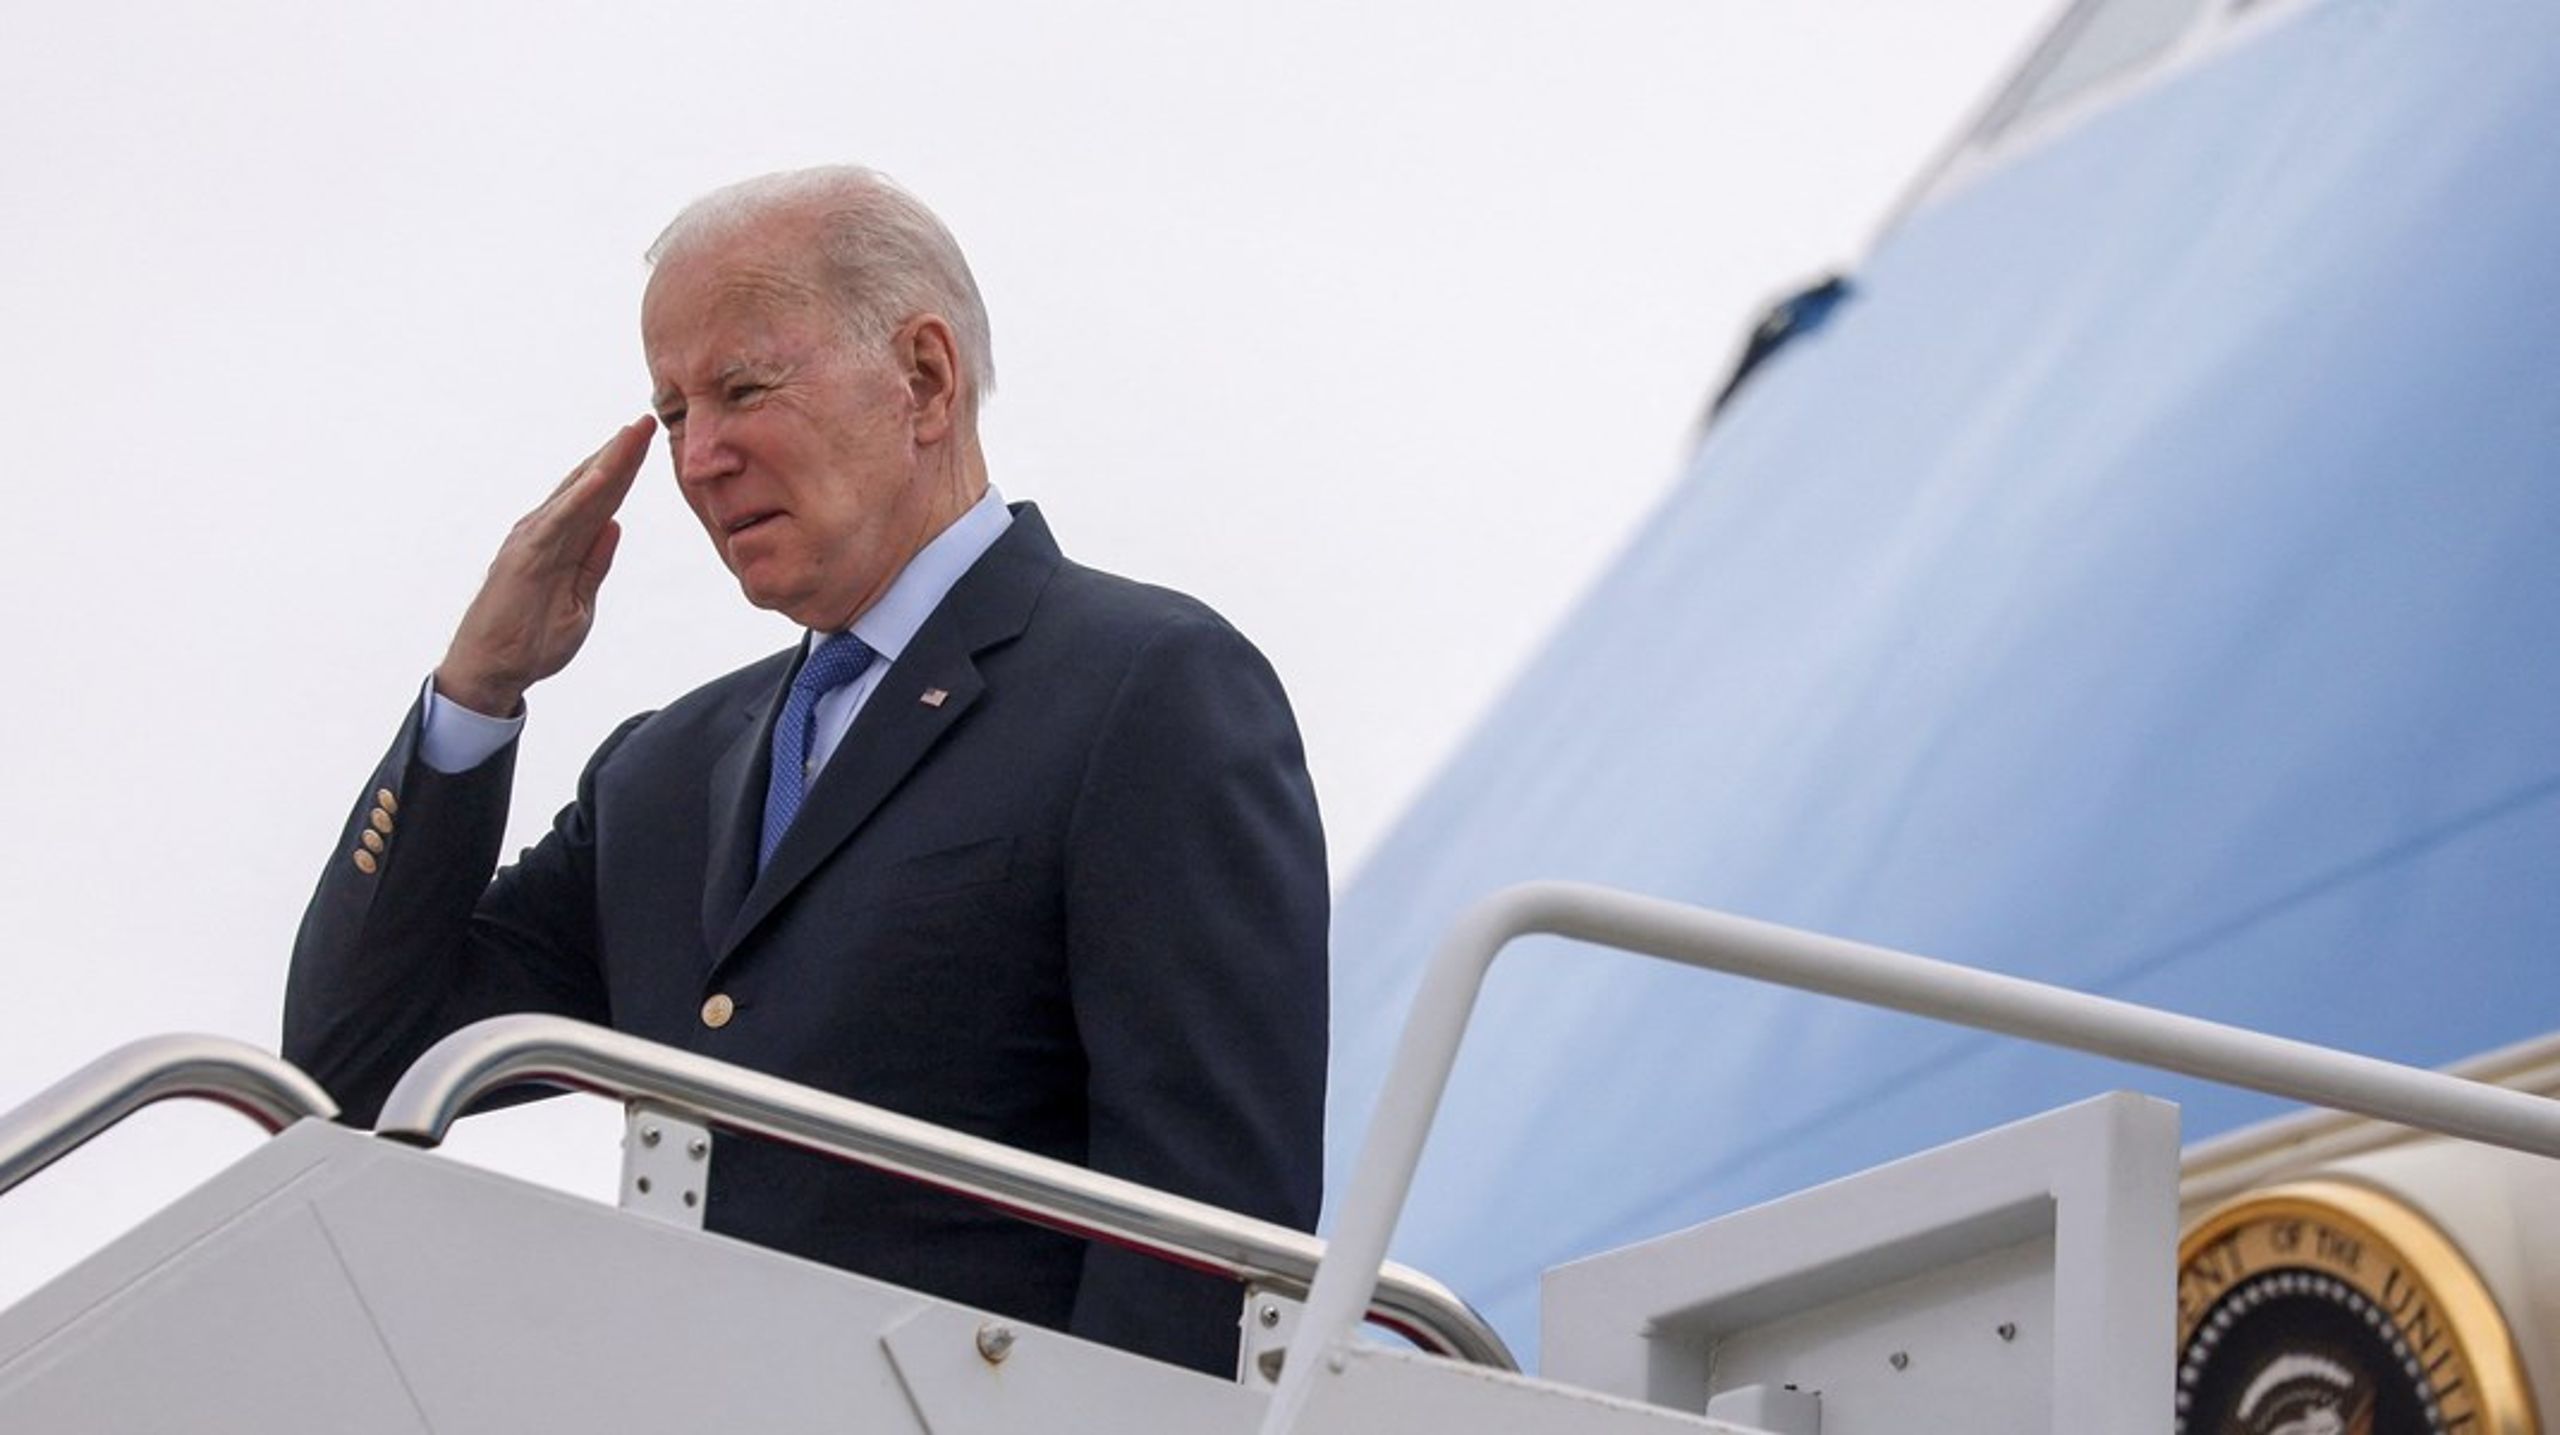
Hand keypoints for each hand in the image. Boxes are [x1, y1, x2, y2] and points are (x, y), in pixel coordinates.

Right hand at [433, 416, 655, 716]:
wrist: (494, 671)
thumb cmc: (532, 640)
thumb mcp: (580, 601)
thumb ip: (595, 563)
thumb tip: (614, 525)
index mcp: (564, 543)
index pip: (601, 501)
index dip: (626, 472)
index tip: (650, 444)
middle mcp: (547, 532)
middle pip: (591, 486)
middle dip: (621, 454)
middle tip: (647, 421)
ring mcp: (534, 540)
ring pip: (578, 493)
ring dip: (607, 462)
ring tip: (633, 433)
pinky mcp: (525, 555)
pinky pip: (560, 520)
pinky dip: (583, 495)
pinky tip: (606, 473)